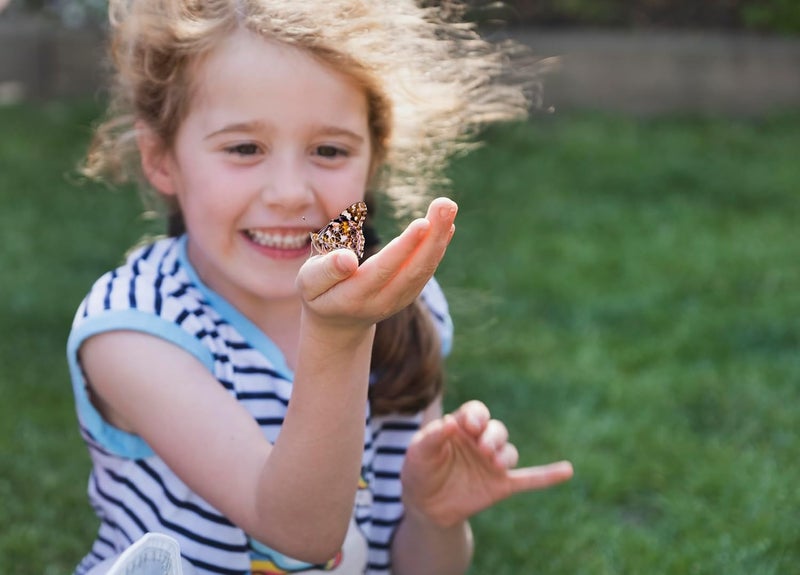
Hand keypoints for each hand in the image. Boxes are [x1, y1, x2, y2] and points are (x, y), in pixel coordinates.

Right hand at [296, 197, 456, 328]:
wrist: (338, 323)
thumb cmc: (319, 292)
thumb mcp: (310, 282)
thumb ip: (326, 271)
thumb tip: (347, 260)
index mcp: (353, 297)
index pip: (383, 270)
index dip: (404, 248)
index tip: (422, 223)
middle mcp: (382, 301)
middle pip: (412, 269)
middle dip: (432, 236)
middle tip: (445, 205)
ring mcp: (399, 299)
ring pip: (423, 269)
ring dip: (439, 238)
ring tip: (448, 207)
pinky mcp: (409, 293)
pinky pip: (426, 269)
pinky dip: (438, 246)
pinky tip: (446, 225)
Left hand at [401, 400, 573, 527]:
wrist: (424, 506)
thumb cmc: (419, 471)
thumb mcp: (418, 452)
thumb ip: (432, 437)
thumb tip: (450, 423)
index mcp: (461, 427)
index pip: (476, 412)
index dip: (476, 415)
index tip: (469, 425)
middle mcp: (480, 441)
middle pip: (497, 429)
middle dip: (493, 436)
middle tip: (483, 449)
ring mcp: (492, 463)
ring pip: (509, 451)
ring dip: (504, 454)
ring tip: (493, 463)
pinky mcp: (501, 485)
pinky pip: (529, 479)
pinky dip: (548, 475)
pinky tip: (567, 470)